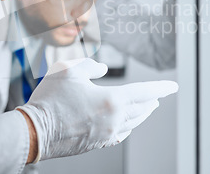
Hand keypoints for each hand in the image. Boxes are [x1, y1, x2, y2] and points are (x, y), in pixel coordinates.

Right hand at [16, 58, 177, 160]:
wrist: (34, 132)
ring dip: (143, 113)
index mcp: (111, 100)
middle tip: (159, 96)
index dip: (161, 87)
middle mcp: (114, 119)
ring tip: (148, 107)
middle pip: (142, 109)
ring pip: (133, 123)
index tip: (174, 86)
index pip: (145, 91)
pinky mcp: (97, 144)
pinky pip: (121, 134)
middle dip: (153, 100)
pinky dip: (129, 126)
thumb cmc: (50, 100)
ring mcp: (106, 134)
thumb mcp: (69, 71)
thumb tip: (103, 70)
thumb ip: (90, 66)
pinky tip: (127, 125)